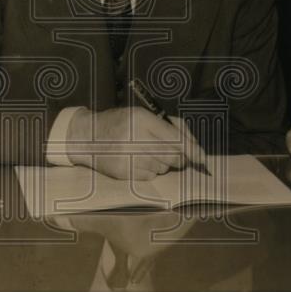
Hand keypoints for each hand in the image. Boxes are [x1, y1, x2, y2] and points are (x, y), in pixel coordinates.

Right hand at [67, 107, 208, 180]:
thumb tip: (194, 146)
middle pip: (173, 156)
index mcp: (142, 119)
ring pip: (163, 167)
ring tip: (145, 152)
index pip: (175, 138)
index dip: (192, 150)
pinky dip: (150, 171)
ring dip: (162, 163)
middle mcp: (136, 138)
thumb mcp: (143, 114)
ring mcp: (129, 158)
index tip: (203, 158)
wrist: (87, 137)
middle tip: (171, 153)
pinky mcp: (124, 173)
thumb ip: (171, 126)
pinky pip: (151, 176)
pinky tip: (137, 160)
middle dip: (178, 157)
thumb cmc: (120, 122)